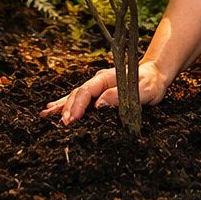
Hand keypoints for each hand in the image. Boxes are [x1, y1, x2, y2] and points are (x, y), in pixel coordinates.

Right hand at [40, 60, 170, 125]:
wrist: (155, 75)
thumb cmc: (151, 82)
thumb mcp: (144, 89)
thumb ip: (122, 96)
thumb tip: (99, 104)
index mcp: (107, 78)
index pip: (87, 91)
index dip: (78, 105)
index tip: (72, 119)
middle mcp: (98, 81)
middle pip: (77, 94)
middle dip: (67, 109)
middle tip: (61, 125)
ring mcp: (96, 87)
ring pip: (74, 96)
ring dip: (61, 106)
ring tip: (45, 115)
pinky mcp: (97, 93)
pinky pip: (78, 98)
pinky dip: (65, 104)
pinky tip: (52, 109)